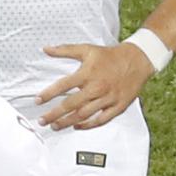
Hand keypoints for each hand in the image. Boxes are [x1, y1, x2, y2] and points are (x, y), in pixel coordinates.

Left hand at [35, 43, 153, 129]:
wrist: (137, 60)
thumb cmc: (110, 56)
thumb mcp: (86, 49)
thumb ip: (65, 50)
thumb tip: (46, 49)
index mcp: (87, 73)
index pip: (63, 86)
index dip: (48, 94)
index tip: (37, 101)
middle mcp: (97, 87)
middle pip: (71, 104)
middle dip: (54, 114)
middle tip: (42, 120)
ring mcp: (108, 98)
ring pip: (84, 115)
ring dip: (67, 122)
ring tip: (55, 126)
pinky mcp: (118, 106)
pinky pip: (101, 120)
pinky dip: (88, 125)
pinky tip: (77, 126)